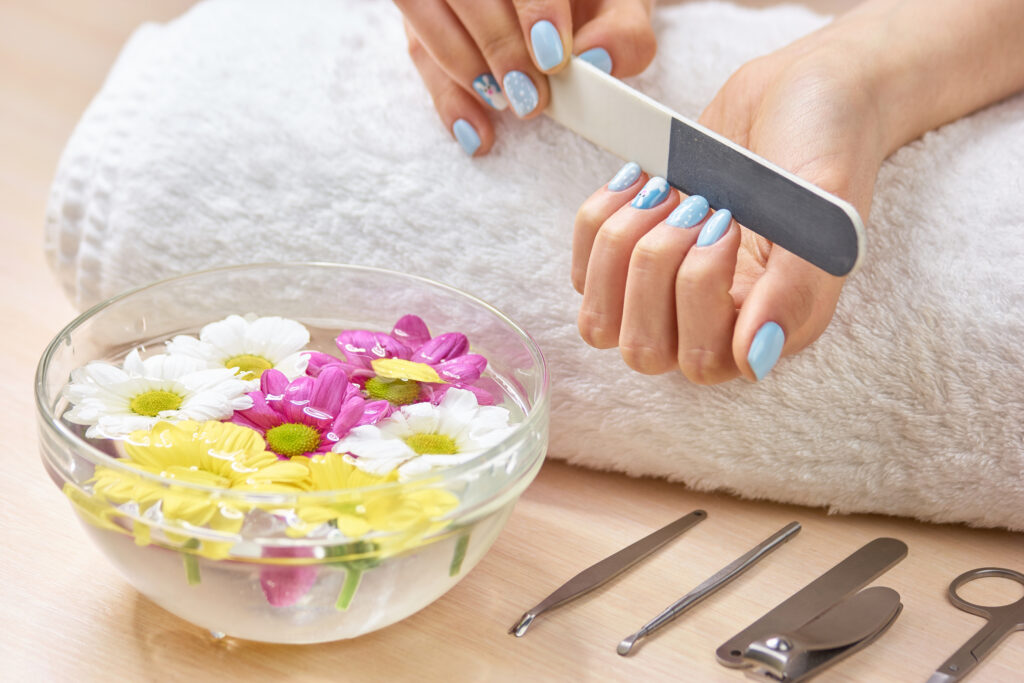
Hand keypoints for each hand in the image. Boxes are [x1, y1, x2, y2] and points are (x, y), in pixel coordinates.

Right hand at [397, 0, 655, 155]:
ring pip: (425, 12)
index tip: (553, 57)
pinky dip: (447, 99)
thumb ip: (623, 31)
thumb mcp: (622, 10)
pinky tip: (476, 132)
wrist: (572, 4)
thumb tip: (598, 60)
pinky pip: (419, 51)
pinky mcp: (424, 15)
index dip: (536, 8)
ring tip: (505, 106)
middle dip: (498, 47)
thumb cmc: (594, 3)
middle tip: (530, 97)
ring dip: (464, 70)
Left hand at [572, 34, 887, 382]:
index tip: (728, 218)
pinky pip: (581, 273)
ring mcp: (665, 297)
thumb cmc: (823, 148)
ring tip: (668, 190)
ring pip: (601, 322)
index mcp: (767, 326)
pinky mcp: (629, 262)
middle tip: (696, 203)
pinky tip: (640, 179)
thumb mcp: (824, 209)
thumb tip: (753, 361)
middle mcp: (715, 324)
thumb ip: (796, 289)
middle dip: (655, 265)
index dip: (698, 292)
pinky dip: (599, 219)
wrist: (797, 92)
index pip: (702, 360)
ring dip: (622, 245)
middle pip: (643, 349)